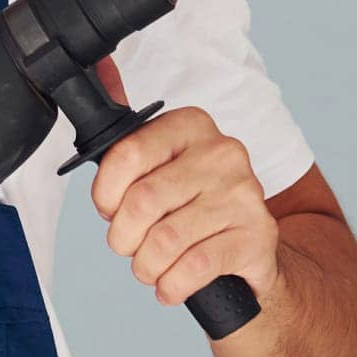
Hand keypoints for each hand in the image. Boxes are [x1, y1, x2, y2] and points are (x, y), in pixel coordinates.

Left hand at [88, 57, 279, 306]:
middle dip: (122, 236)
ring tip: (148, 267)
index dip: (105, 191)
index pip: (129, 151)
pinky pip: (194, 267)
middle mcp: (223, 152)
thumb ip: (126, 135)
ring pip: (166, 239)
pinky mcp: (257, 236)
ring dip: (145, 265)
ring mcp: (244, 194)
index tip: (107, 209)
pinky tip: (169, 286)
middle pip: (143, 200)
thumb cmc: (191, 205)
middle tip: (126, 246)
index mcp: (191, 126)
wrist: (250, 250)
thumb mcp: (159, 166)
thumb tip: (98, 70)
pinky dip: (171, 285)